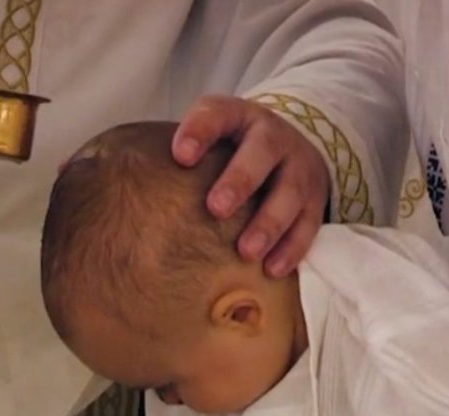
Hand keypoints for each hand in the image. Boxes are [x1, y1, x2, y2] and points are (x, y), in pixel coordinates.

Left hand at [173, 95, 329, 276]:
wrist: (294, 145)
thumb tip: (134, 194)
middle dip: (240, 180)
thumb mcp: (213, 136)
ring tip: (246, 251)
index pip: (217, 114)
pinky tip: (273, 268)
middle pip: (261, 153)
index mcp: (239, 117)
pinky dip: (292, 248)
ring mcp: (298, 167)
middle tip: (216, 208)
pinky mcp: (315, 199)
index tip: (180, 155)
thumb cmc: (235, 149)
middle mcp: (273, 137)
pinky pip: (308, 223)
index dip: (199, 131)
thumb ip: (183, 153)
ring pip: (290, 192)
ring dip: (269, 223)